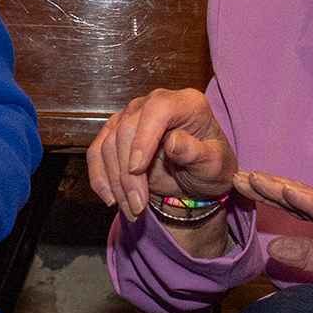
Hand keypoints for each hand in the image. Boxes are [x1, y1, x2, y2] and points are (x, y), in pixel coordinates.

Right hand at [87, 89, 238, 220]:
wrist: (197, 177)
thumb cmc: (210, 166)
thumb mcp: (215, 165)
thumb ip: (197, 153)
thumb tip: (173, 142)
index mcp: (186, 103)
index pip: (157, 110)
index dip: (143, 138)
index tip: (137, 169)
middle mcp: (155, 103)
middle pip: (127, 130)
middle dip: (128, 174)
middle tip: (138, 206)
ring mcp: (132, 115)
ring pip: (109, 144)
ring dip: (116, 182)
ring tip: (132, 209)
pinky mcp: (115, 131)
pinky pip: (97, 151)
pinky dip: (100, 177)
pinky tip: (110, 198)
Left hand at [236, 170, 312, 312]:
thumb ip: (308, 258)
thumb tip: (273, 247)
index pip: (297, 205)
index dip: (269, 194)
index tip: (240, 186)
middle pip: (299, 196)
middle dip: (267, 185)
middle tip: (235, 174)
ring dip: (282, 188)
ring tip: (254, 178)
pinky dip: (311, 203)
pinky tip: (291, 194)